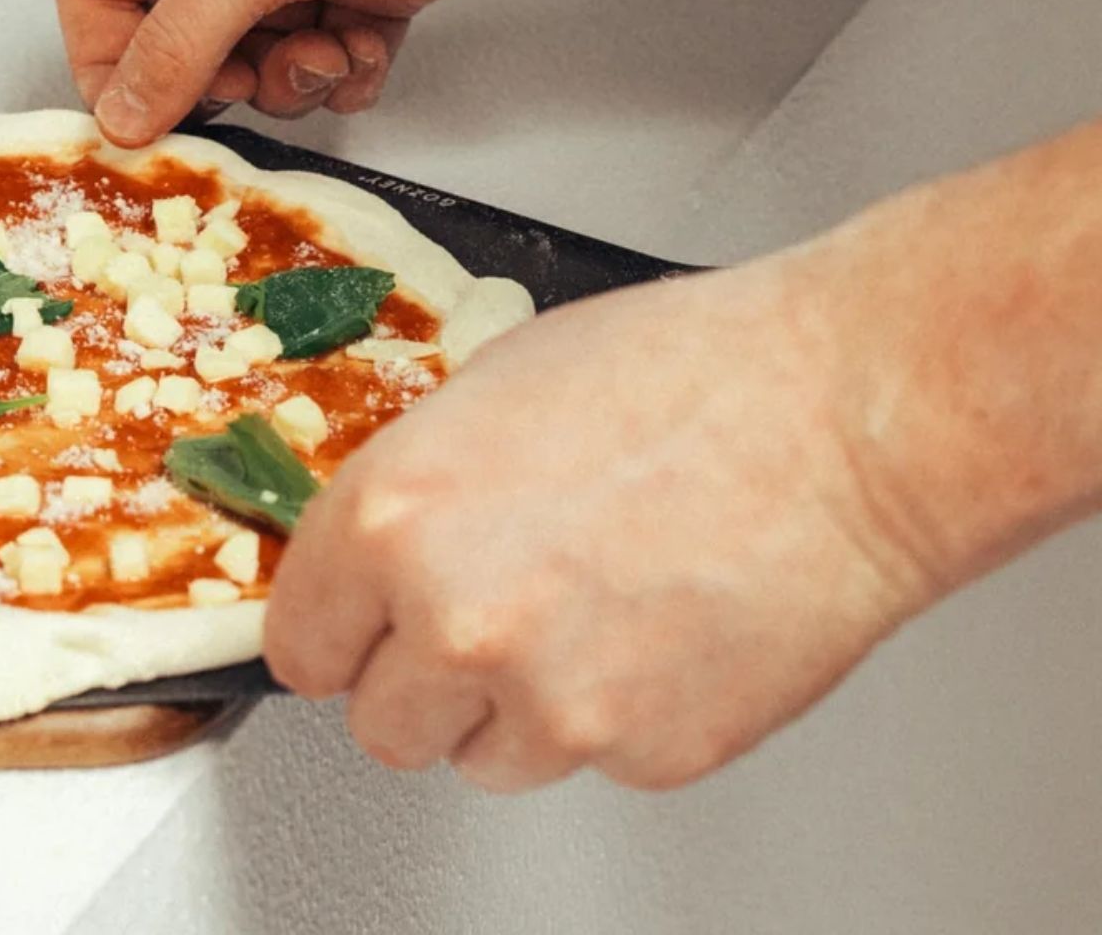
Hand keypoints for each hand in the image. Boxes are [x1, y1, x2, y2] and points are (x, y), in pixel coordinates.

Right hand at [55, 0, 607, 143]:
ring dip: (291, 75)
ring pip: (253, 54)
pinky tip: (372, 43)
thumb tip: (123, 111)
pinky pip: (320, 54)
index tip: (141, 122)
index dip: (112, 62)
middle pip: (176, 32)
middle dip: (221, 74)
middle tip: (253, 81)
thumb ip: (180, 43)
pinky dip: (345, 68)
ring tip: (329, 50)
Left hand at [264, 247, 938, 790]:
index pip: (300, 641)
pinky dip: (616, 714)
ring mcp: (551, 701)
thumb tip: (387, 543)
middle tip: (478, 624)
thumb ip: (421, 484)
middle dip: (419, 681)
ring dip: (513, 707)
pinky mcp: (645, 754)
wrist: (835, 420)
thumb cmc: (685, 373)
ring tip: (588, 610)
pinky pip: (593, 761)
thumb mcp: (496, 386)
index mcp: (396, 515)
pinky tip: (657, 627)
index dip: (335, 631)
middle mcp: (455, 619)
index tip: (355, 631)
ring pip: (482, 758)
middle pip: (380, 724)